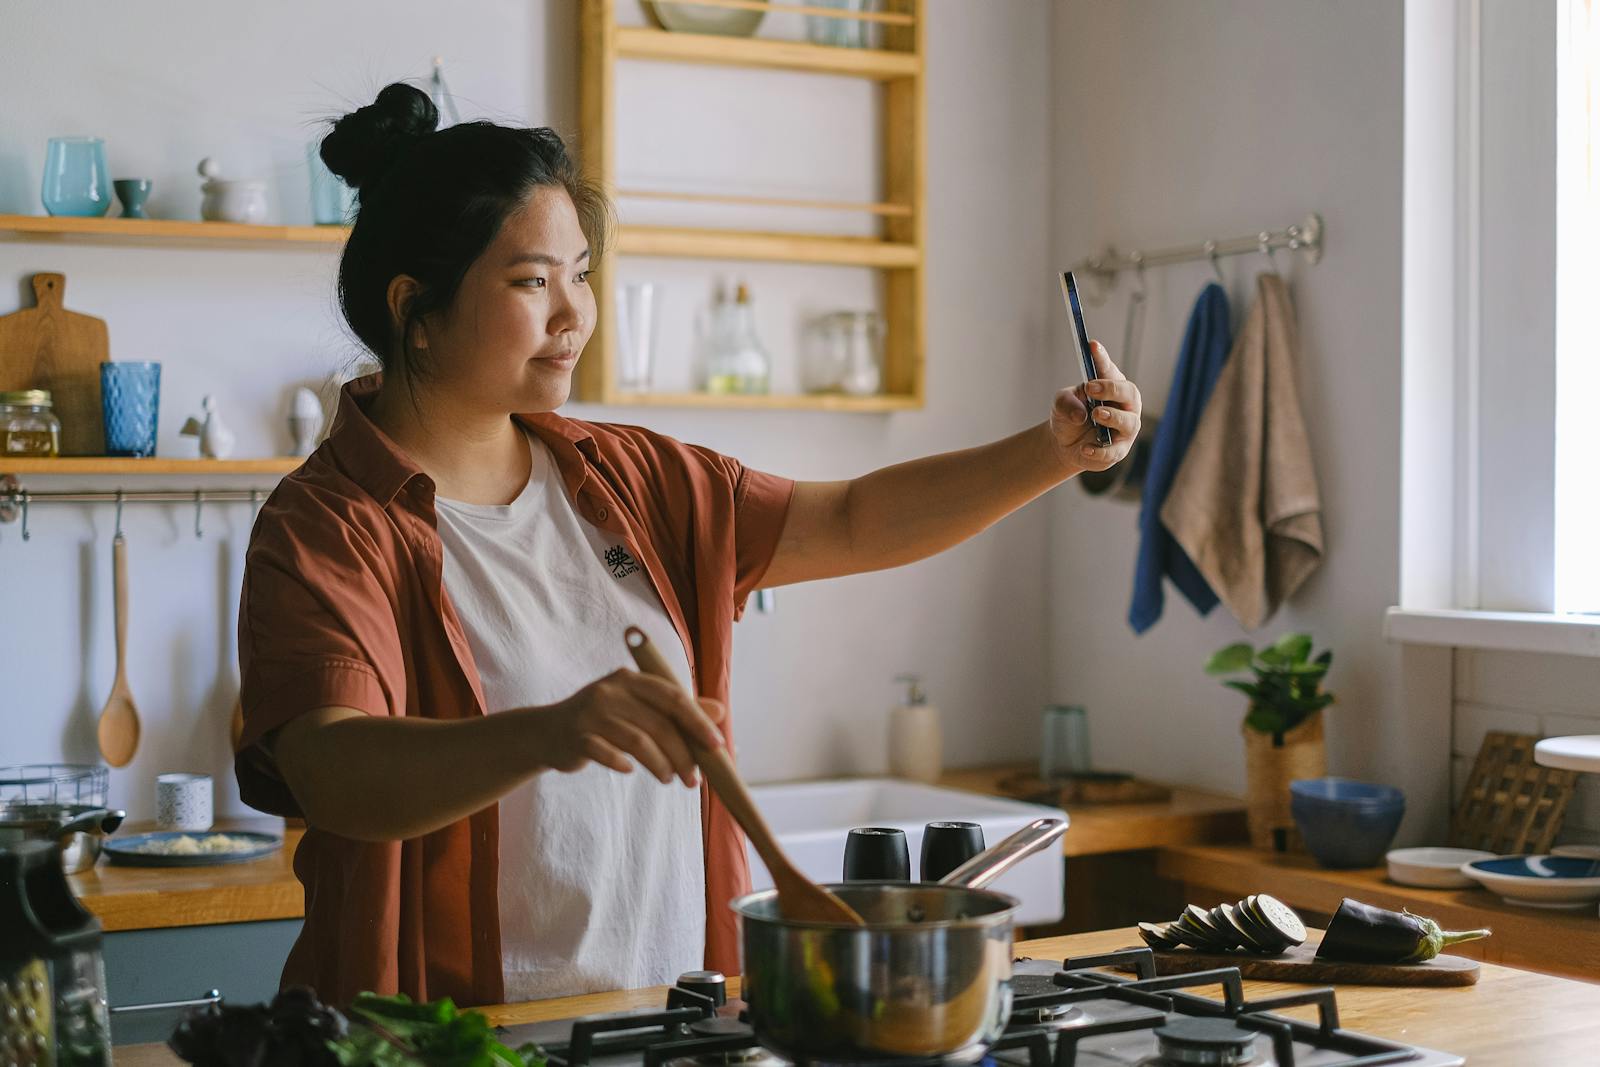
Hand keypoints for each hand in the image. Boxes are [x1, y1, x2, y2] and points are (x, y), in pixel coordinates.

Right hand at [538, 669, 726, 787]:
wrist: (545, 732)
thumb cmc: (600, 721)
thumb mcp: (637, 707)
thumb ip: (676, 709)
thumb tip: (720, 710)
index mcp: (631, 679)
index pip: (673, 697)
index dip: (698, 721)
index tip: (717, 745)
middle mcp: (611, 690)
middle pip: (659, 723)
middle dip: (682, 754)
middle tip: (694, 779)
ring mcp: (591, 713)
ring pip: (637, 741)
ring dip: (660, 765)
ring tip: (668, 779)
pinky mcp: (575, 736)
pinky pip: (605, 753)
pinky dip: (622, 763)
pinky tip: (629, 770)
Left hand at [1050, 340, 1141, 472]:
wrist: (1064, 443)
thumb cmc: (1069, 414)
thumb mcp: (1060, 403)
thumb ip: (1066, 403)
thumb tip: (1080, 415)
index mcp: (1112, 386)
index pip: (1109, 369)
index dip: (1102, 358)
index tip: (1091, 345)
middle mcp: (1125, 406)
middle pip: (1130, 393)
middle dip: (1112, 389)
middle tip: (1091, 387)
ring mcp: (1124, 429)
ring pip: (1129, 422)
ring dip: (1113, 417)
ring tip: (1095, 414)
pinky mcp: (1118, 451)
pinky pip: (1114, 452)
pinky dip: (1100, 451)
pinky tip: (1085, 448)